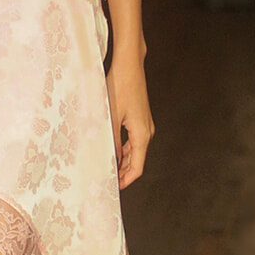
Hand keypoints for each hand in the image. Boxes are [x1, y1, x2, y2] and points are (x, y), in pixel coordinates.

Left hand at [106, 54, 153, 190]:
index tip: (114, 188)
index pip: (137, 167)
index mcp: (142, 135)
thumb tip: (109, 161)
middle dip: (123, 173)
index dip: (126, 181)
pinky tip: (111, 150)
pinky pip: (133, 140)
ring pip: (135, 151)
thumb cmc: (120, 87)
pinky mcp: (139, 118)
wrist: (129, 66)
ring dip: (122, 161)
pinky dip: (123, 149)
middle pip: (137, 161)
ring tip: (107, 169)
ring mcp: (144, 125)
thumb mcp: (110, 117)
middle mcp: (147, 132)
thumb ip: (110, 141)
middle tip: (107, 181)